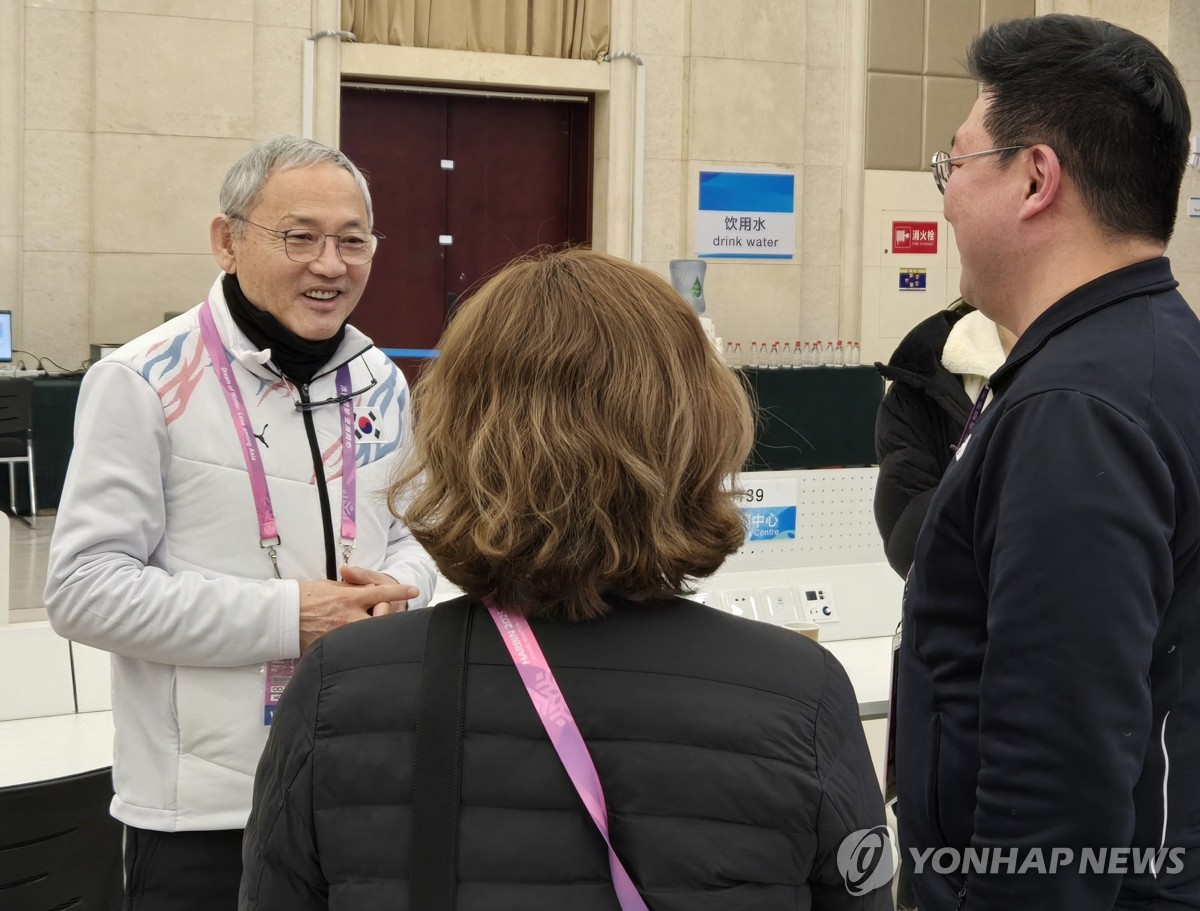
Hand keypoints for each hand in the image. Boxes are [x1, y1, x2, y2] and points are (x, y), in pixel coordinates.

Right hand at [297, 575, 418, 652]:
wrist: (281, 615)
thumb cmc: (305, 596)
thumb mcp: (331, 587)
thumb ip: (353, 590)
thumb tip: (371, 592)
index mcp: (349, 598)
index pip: (381, 593)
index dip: (400, 591)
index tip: (414, 590)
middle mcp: (348, 617)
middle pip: (381, 620)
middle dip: (388, 618)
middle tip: (390, 616)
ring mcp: (341, 634)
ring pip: (368, 636)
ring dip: (374, 633)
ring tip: (381, 635)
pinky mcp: (332, 647)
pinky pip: (351, 647)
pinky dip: (358, 645)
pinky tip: (361, 648)